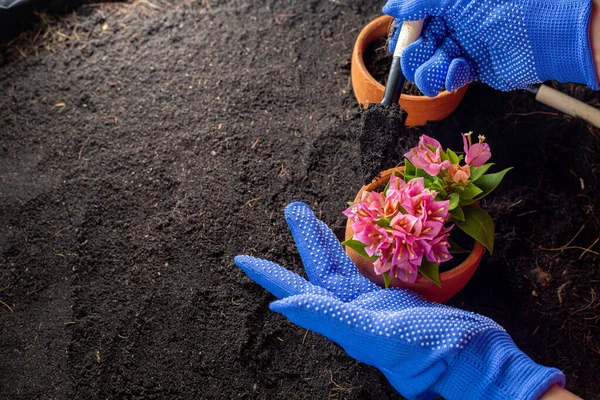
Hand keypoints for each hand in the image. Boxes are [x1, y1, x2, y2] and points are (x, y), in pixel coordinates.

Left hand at [235, 202, 564, 399]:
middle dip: (306, 241)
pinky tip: (354, 250)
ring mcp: (378, 310)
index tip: (242, 259)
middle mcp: (356, 316)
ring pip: (344, 271)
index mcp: (344, 322)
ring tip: (315, 221)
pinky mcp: (399, 306)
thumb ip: (328, 317)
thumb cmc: (430, 351)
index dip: (270, 275)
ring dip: (328, 245)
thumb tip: (279, 306)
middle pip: (321, 273)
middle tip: (293, 209)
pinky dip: (357, 259)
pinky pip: (368, 277)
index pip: (299, 292)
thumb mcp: (376, 333)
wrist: (479, 365)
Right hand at [383, 0, 599, 96]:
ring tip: (438, 71)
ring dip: (430, 70)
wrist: (546, 35)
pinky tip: (460, 71)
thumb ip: (420, 1)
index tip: (399, 42)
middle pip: (420, 43)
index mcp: (452, 3)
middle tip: (414, 60)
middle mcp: (457, 22)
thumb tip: (390, 7)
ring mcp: (466, 45)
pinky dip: (451, 77)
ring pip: (432, 64)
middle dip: (415, 54)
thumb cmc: (508, 7)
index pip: (417, 16)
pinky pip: (451, 77)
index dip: (405, 31)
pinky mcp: (475, 68)